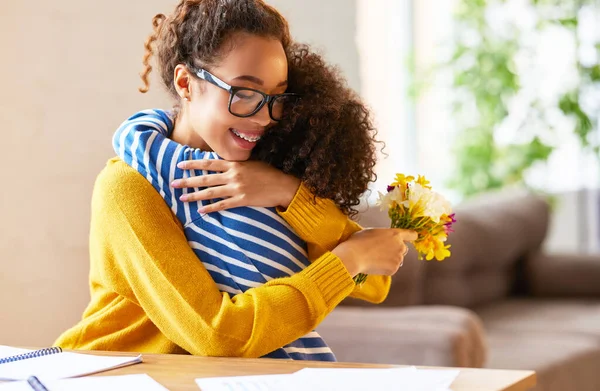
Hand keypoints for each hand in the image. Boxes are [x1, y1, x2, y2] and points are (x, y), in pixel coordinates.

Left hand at [172, 159, 300, 212]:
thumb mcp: (251, 163)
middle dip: (187, 181)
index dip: (193, 164)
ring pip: (211, 192)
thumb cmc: (267, 173)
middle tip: (173, 183)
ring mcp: (236, 188)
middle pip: (205, 178)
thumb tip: (221, 164)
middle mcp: (233, 175)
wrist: (281, 186)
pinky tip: (201, 210)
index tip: (180, 164)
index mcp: (234, 164)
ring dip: (195, 196)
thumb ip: (235, 163)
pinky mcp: (241, 200)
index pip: (208, 163)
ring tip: (182, 198)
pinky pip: (223, 205)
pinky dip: (211, 208)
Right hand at [332, 228, 417, 276]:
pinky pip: (392, 269)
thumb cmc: (359, 241)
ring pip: (398, 260)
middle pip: (404, 249)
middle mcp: (400, 246)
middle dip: (395, 250)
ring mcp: (398, 259)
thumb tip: (382, 240)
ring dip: (390, 260)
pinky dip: (385, 268)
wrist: (354, 256)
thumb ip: (383, 236)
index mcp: (395, 234)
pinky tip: (375, 265)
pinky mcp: (394, 269)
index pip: (411, 235)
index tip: (411, 239)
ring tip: (376, 259)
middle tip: (382, 252)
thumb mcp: (372, 232)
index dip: (411, 237)